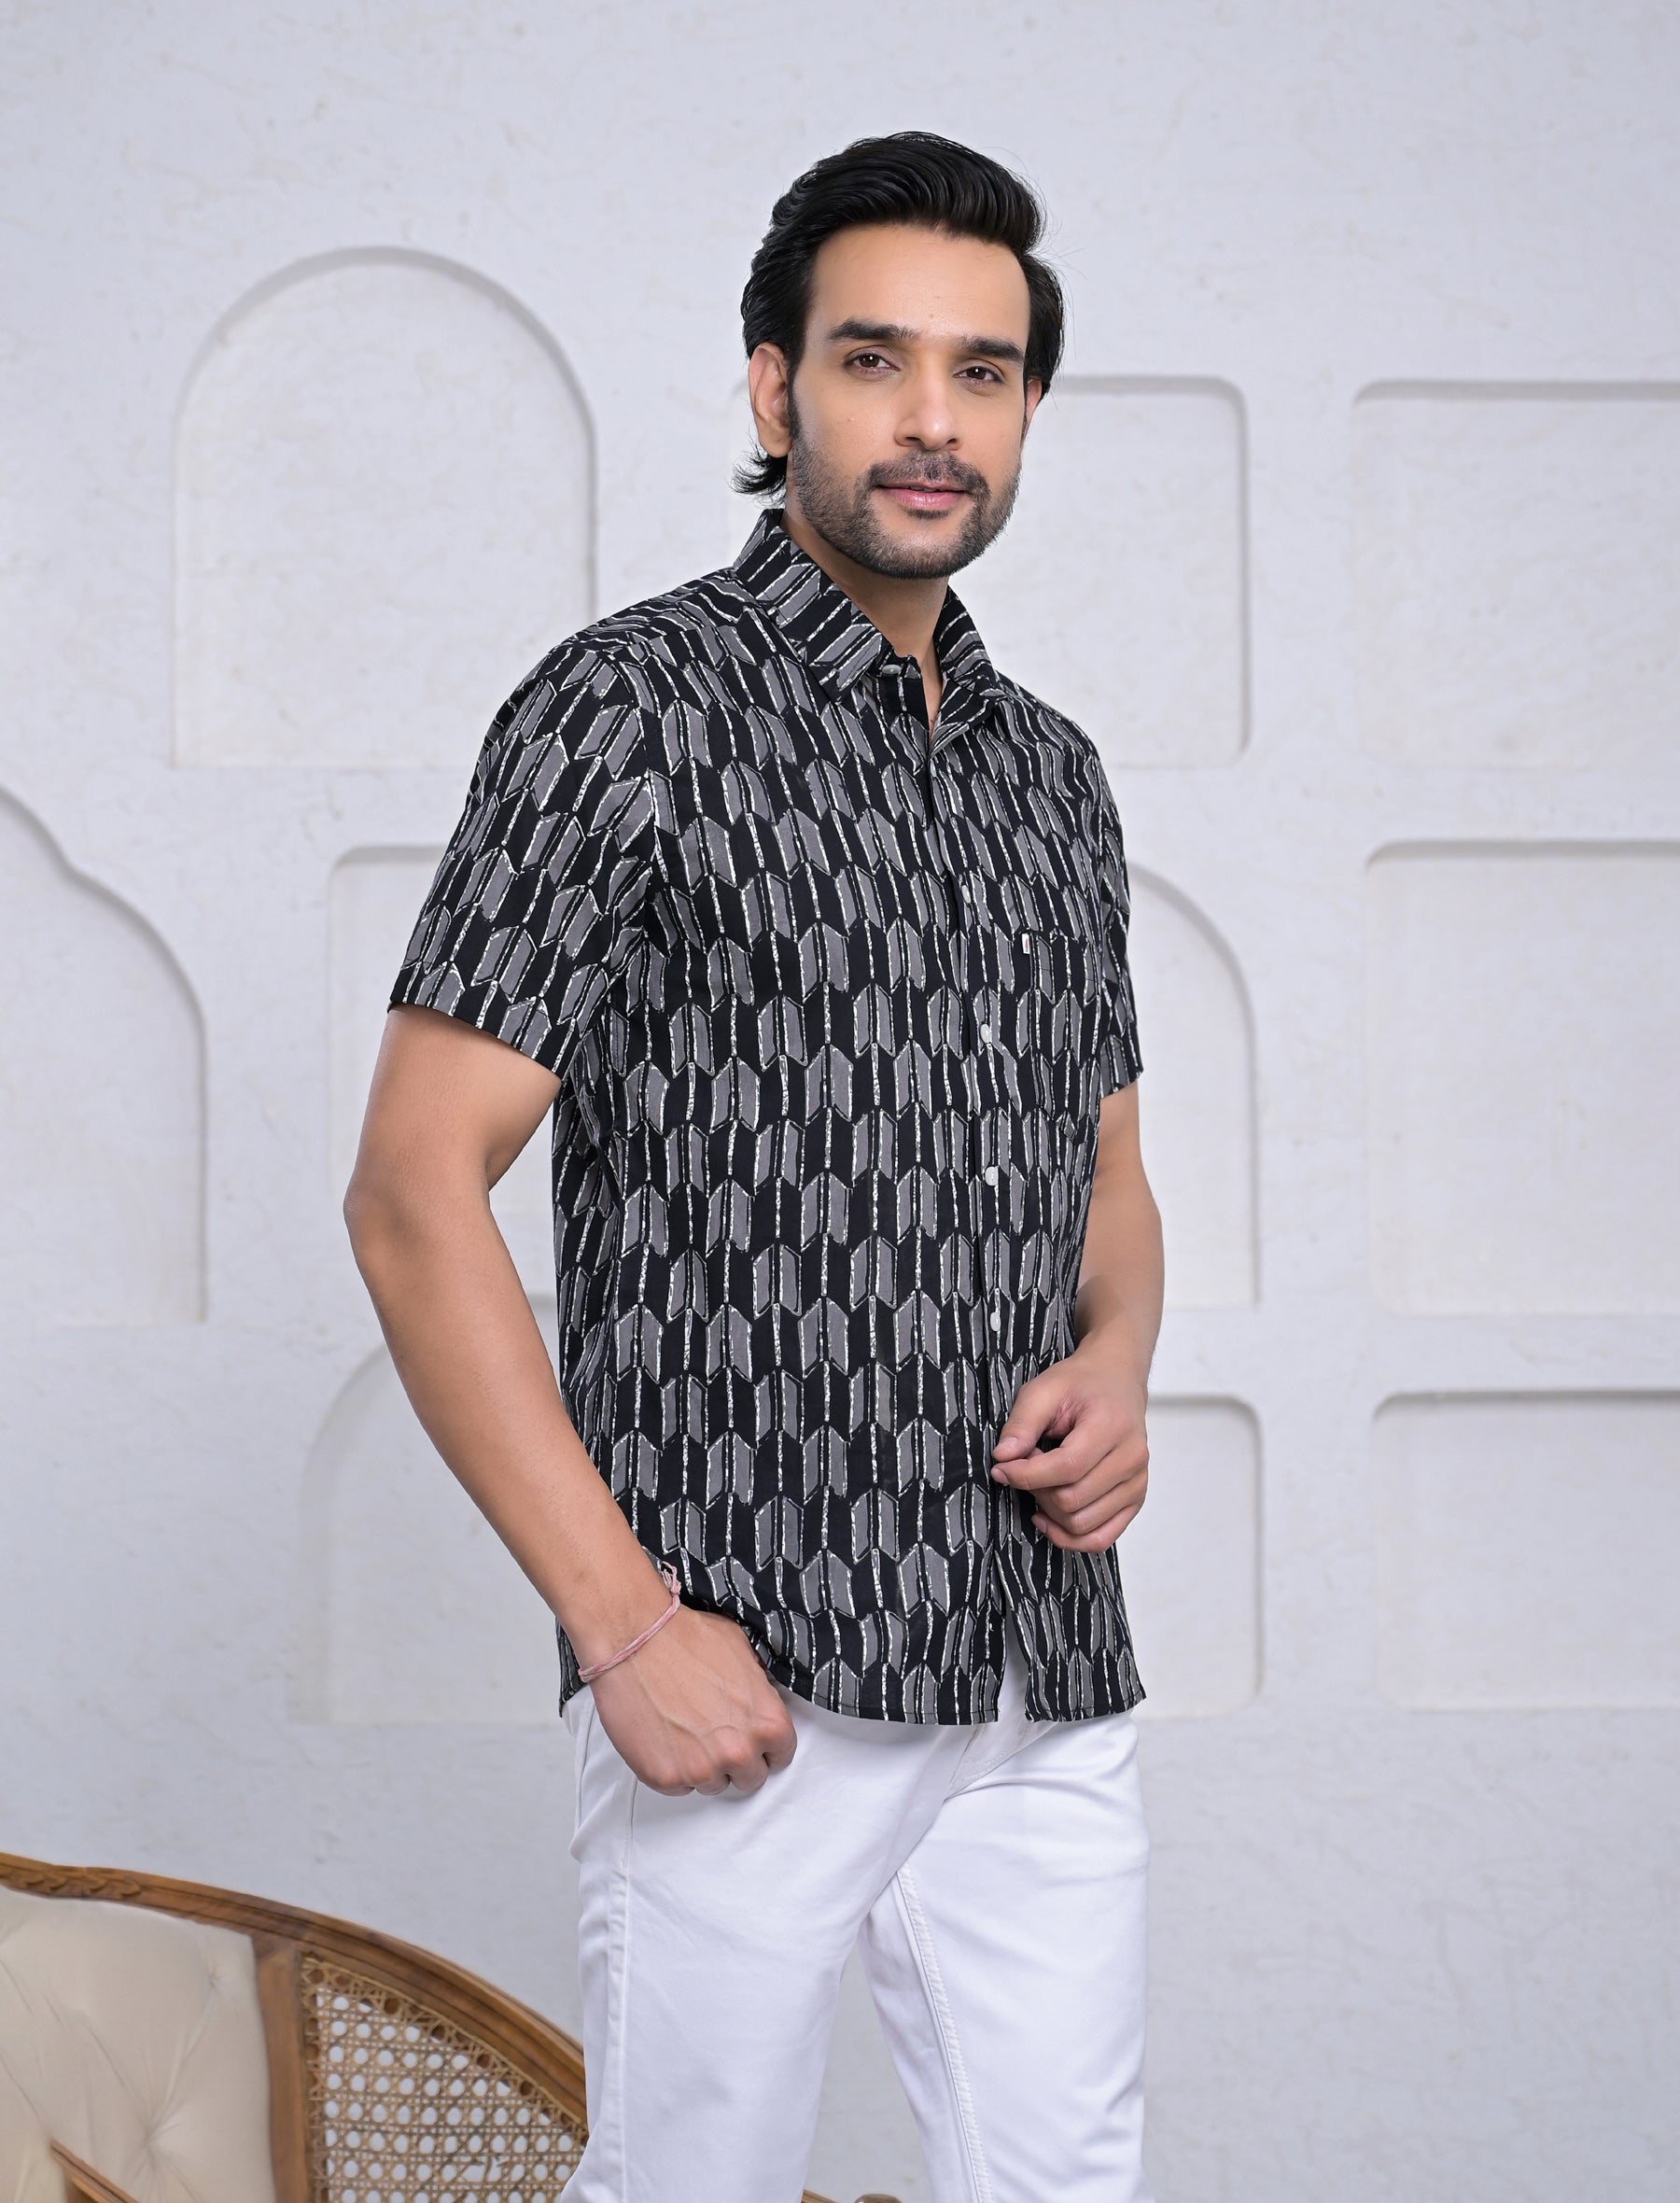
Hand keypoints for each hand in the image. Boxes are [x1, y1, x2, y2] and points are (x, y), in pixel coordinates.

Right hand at [587, 1604, 797, 1796]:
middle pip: (750, 1778)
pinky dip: (673, 1767)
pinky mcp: (666, 1778)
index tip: (752, 1740)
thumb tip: (758, 1698)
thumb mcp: (741, 1650)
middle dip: (736, 1759)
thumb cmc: (685, 1639)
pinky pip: (678, 1786)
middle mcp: (739, 1752)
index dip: (766, 1745)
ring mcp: (701, 1770)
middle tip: (714, 1734)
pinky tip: (664, 1735)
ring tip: (684, 1728)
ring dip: (703, 1764)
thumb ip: (757, 1687)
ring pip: (713, 1784)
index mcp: (767, 1723)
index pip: (782, 1755)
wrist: (635, 1641)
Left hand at [990, 1346, 1149, 1551]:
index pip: (1066, 1468)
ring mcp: (1137, 1482)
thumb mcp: (1043, 1390)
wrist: (1116, 1382)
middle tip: (1026, 1466)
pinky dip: (1069, 1537)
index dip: (1026, 1475)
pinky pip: (1100, 1538)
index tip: (1002, 1468)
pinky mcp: (1135, 1499)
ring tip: (1042, 1481)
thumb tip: (1002, 1458)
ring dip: (1049, 1510)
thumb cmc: (1081, 1385)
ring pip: (1082, 1524)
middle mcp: (1132, 1458)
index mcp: (1112, 1426)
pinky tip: (1048, 1518)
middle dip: (1036, 1489)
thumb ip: (1021, 1423)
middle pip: (1072, 1500)